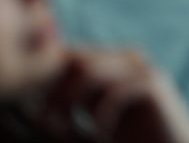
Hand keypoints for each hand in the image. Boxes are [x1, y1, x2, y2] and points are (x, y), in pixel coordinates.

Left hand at [42, 50, 188, 142]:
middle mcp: (128, 57)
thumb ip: (77, 97)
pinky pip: (113, 94)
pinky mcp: (153, 86)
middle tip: (46, 120)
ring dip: (70, 103)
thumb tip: (35, 91)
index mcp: (115, 59)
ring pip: (89, 72)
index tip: (36, 109)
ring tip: (66, 129)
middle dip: (54, 90)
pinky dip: (99, 117)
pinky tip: (100, 136)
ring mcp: (142, 68)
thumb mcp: (98, 112)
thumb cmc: (135, 134)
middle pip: (76, 59)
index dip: (49, 79)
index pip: (71, 54)